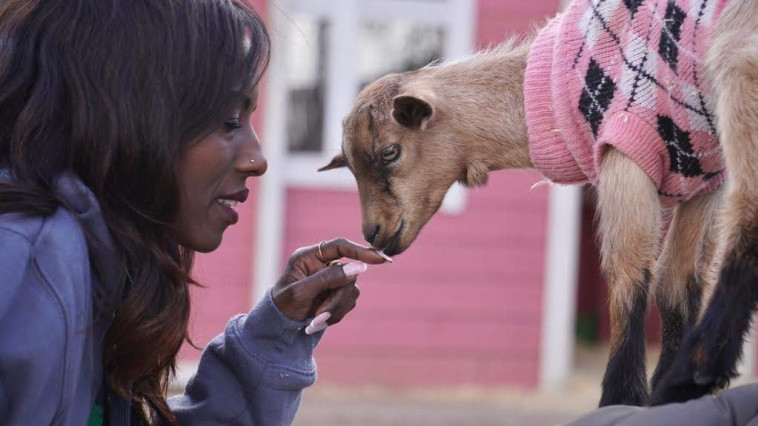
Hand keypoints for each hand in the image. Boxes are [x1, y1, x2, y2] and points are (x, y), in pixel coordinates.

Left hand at [272, 238, 388, 332]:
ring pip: (351, 291)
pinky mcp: (337, 295)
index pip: (340, 246)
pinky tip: (317, 323)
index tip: (380, 259)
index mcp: (310, 256)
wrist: (277, 325)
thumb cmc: (283, 304)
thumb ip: (328, 279)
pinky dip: (335, 315)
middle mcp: (324, 265)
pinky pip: (348, 304)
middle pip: (349, 275)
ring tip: (314, 322)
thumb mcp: (301, 292)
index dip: (361, 251)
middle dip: (337, 299)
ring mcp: (332, 280)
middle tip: (319, 316)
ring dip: (334, 310)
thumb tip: (360, 268)